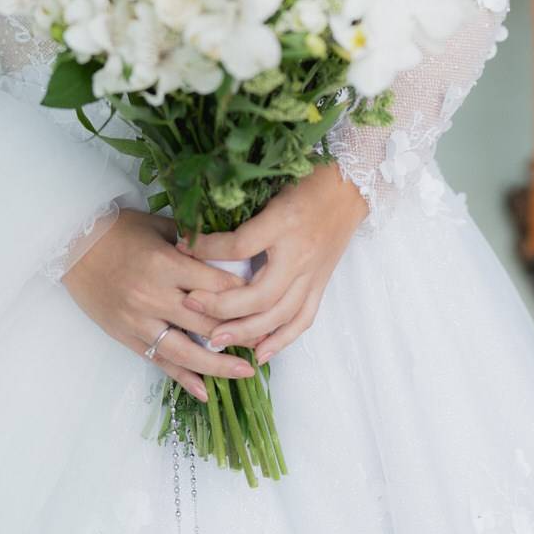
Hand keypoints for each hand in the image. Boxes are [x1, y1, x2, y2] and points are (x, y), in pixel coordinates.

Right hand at [60, 208, 260, 402]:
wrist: (72, 246)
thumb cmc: (117, 230)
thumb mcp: (159, 226)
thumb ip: (193, 243)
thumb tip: (230, 255)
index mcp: (166, 265)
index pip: (217, 286)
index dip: (246, 295)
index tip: (268, 300)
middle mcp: (154, 297)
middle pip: (207, 322)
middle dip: (241, 334)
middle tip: (267, 339)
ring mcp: (139, 321)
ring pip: (186, 352)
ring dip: (218, 365)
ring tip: (245, 372)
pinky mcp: (127, 336)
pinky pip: (159, 362)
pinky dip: (183, 379)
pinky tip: (205, 391)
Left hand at [175, 163, 369, 363]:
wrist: (349, 187)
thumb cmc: (307, 180)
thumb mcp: (270, 186)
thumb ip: (242, 211)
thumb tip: (202, 228)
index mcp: (283, 222)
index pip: (240, 245)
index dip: (208, 249)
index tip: (183, 247)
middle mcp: (299, 253)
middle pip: (259, 294)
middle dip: (222, 306)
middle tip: (190, 305)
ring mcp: (313, 273)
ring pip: (279, 314)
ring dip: (247, 331)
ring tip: (216, 340)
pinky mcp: (321, 284)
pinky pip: (303, 319)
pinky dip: (282, 339)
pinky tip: (260, 353)